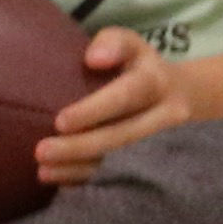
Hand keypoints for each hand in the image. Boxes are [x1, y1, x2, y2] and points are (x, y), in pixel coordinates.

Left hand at [36, 30, 194, 179]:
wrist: (182, 98)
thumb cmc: (140, 68)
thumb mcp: (133, 45)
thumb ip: (113, 42)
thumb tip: (94, 58)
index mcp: (157, 82)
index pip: (127, 96)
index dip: (94, 110)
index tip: (60, 121)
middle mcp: (165, 116)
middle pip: (123, 136)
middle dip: (80, 147)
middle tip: (40, 151)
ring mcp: (161, 145)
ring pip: (121, 163)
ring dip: (79, 169)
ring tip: (43, 171)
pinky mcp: (151, 166)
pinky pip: (119, 179)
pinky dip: (86, 182)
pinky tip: (59, 180)